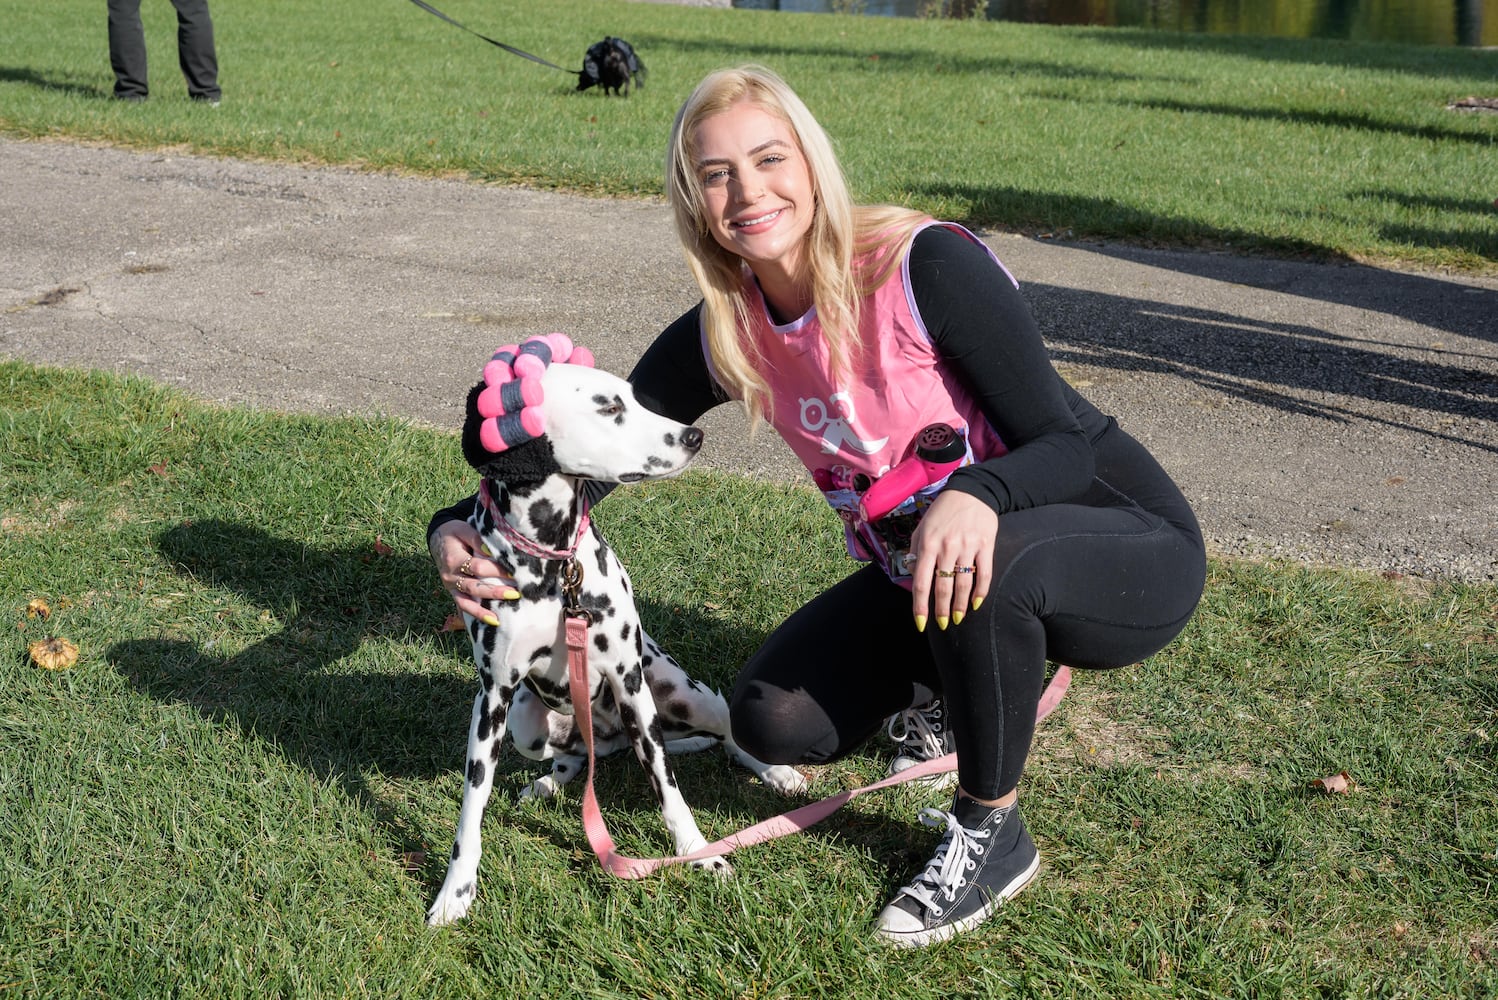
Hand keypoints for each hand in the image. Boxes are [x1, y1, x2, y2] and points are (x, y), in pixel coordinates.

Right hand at [429, 519, 519, 625]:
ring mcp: (450, 587)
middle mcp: (450, 576)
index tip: (513, 573)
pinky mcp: (453, 592)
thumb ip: (478, 540)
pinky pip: (462, 607)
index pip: (476, 567)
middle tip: (514, 594)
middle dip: (494, 592)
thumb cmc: (455, 534)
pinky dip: (473, 616)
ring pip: (465, 602)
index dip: (495, 571)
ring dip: (482, 611)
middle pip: (473, 587)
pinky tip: (485, 624)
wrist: (438, 540)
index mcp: (453, 559)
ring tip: (497, 619)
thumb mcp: (464, 530)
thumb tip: (493, 551)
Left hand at [907, 491, 995, 631]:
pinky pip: (984, 574)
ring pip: (963, 584)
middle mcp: (946, 547)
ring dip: (960, 606)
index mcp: (927, 544)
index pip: (921, 583)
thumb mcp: (921, 528)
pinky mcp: (986, 546)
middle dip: (940, 611)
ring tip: (958, 618)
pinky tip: (976, 604)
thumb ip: (915, 552)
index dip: (920, 607)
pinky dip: (981, 592)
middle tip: (942, 624)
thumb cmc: (941, 512)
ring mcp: (967, 547)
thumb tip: (914, 577)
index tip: (920, 624)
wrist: (971, 492)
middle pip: (943, 588)